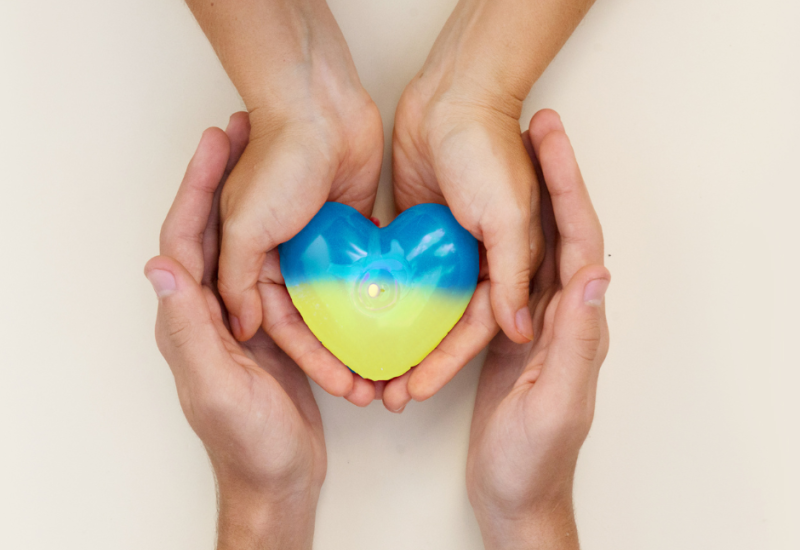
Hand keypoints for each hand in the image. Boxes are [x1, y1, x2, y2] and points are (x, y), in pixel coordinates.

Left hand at [145, 114, 324, 549]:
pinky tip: (308, 217)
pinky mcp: (267, 328)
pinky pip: (272, 272)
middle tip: (244, 130)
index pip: (183, 239)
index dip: (195, 186)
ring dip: (255, 200)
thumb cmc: (249, 441)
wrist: (281, 478)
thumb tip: (159, 266)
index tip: (216, 141)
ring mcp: (238, 317)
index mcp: (187, 319)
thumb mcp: (218, 386)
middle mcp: (207, 311)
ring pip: (244, 246)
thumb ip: (187, 329)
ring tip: (274, 157)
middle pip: (211, 231)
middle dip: (222, 178)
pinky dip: (285, 238)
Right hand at [186, 0, 384, 403]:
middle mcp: (282, 258)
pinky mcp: (351, 230)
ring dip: (361, 334)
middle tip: (368, 388)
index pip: (281, 326)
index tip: (343, 387)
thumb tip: (243, 325)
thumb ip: (238, 279)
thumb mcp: (246, 227)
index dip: (311, 360)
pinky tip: (401, 324)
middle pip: (312, 322)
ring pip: (340, 303)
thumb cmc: (277, 161)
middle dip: (338, 358)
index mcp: (250, 261)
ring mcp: (318, 245)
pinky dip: (377, 297)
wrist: (319, 106)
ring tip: (391, 365)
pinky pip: (364, 273)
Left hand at [386, 0, 594, 409]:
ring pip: (418, 306)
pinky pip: (397, 273)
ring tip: (366, 368)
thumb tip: (519, 329)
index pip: (473, 330)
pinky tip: (357, 321)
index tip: (414, 390)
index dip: (445, 364)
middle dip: (418, 362)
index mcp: (504, 265)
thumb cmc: (488, 151)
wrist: (453, 97)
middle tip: (385, 393)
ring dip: (396, 337)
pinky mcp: (412, 230)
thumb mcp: (508, 217)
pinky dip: (382, 298)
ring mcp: (441, 247)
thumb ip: (511, 275)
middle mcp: (475, 262)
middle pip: (443, 326)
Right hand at [466, 110, 609, 549]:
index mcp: (578, 323)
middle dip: (551, 175)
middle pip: (561, 230)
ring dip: (526, 198)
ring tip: (507, 153)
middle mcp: (562, 313)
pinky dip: (496, 237)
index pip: (581, 241)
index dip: (569, 185)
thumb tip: (594, 274)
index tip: (551, 137)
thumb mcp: (555, 401)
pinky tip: (474, 217)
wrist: (513, 490)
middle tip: (533, 124)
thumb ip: (576, 340)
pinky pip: (505, 273)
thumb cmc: (534, 455)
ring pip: (532, 246)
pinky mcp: (509, 332)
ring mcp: (534, 320)